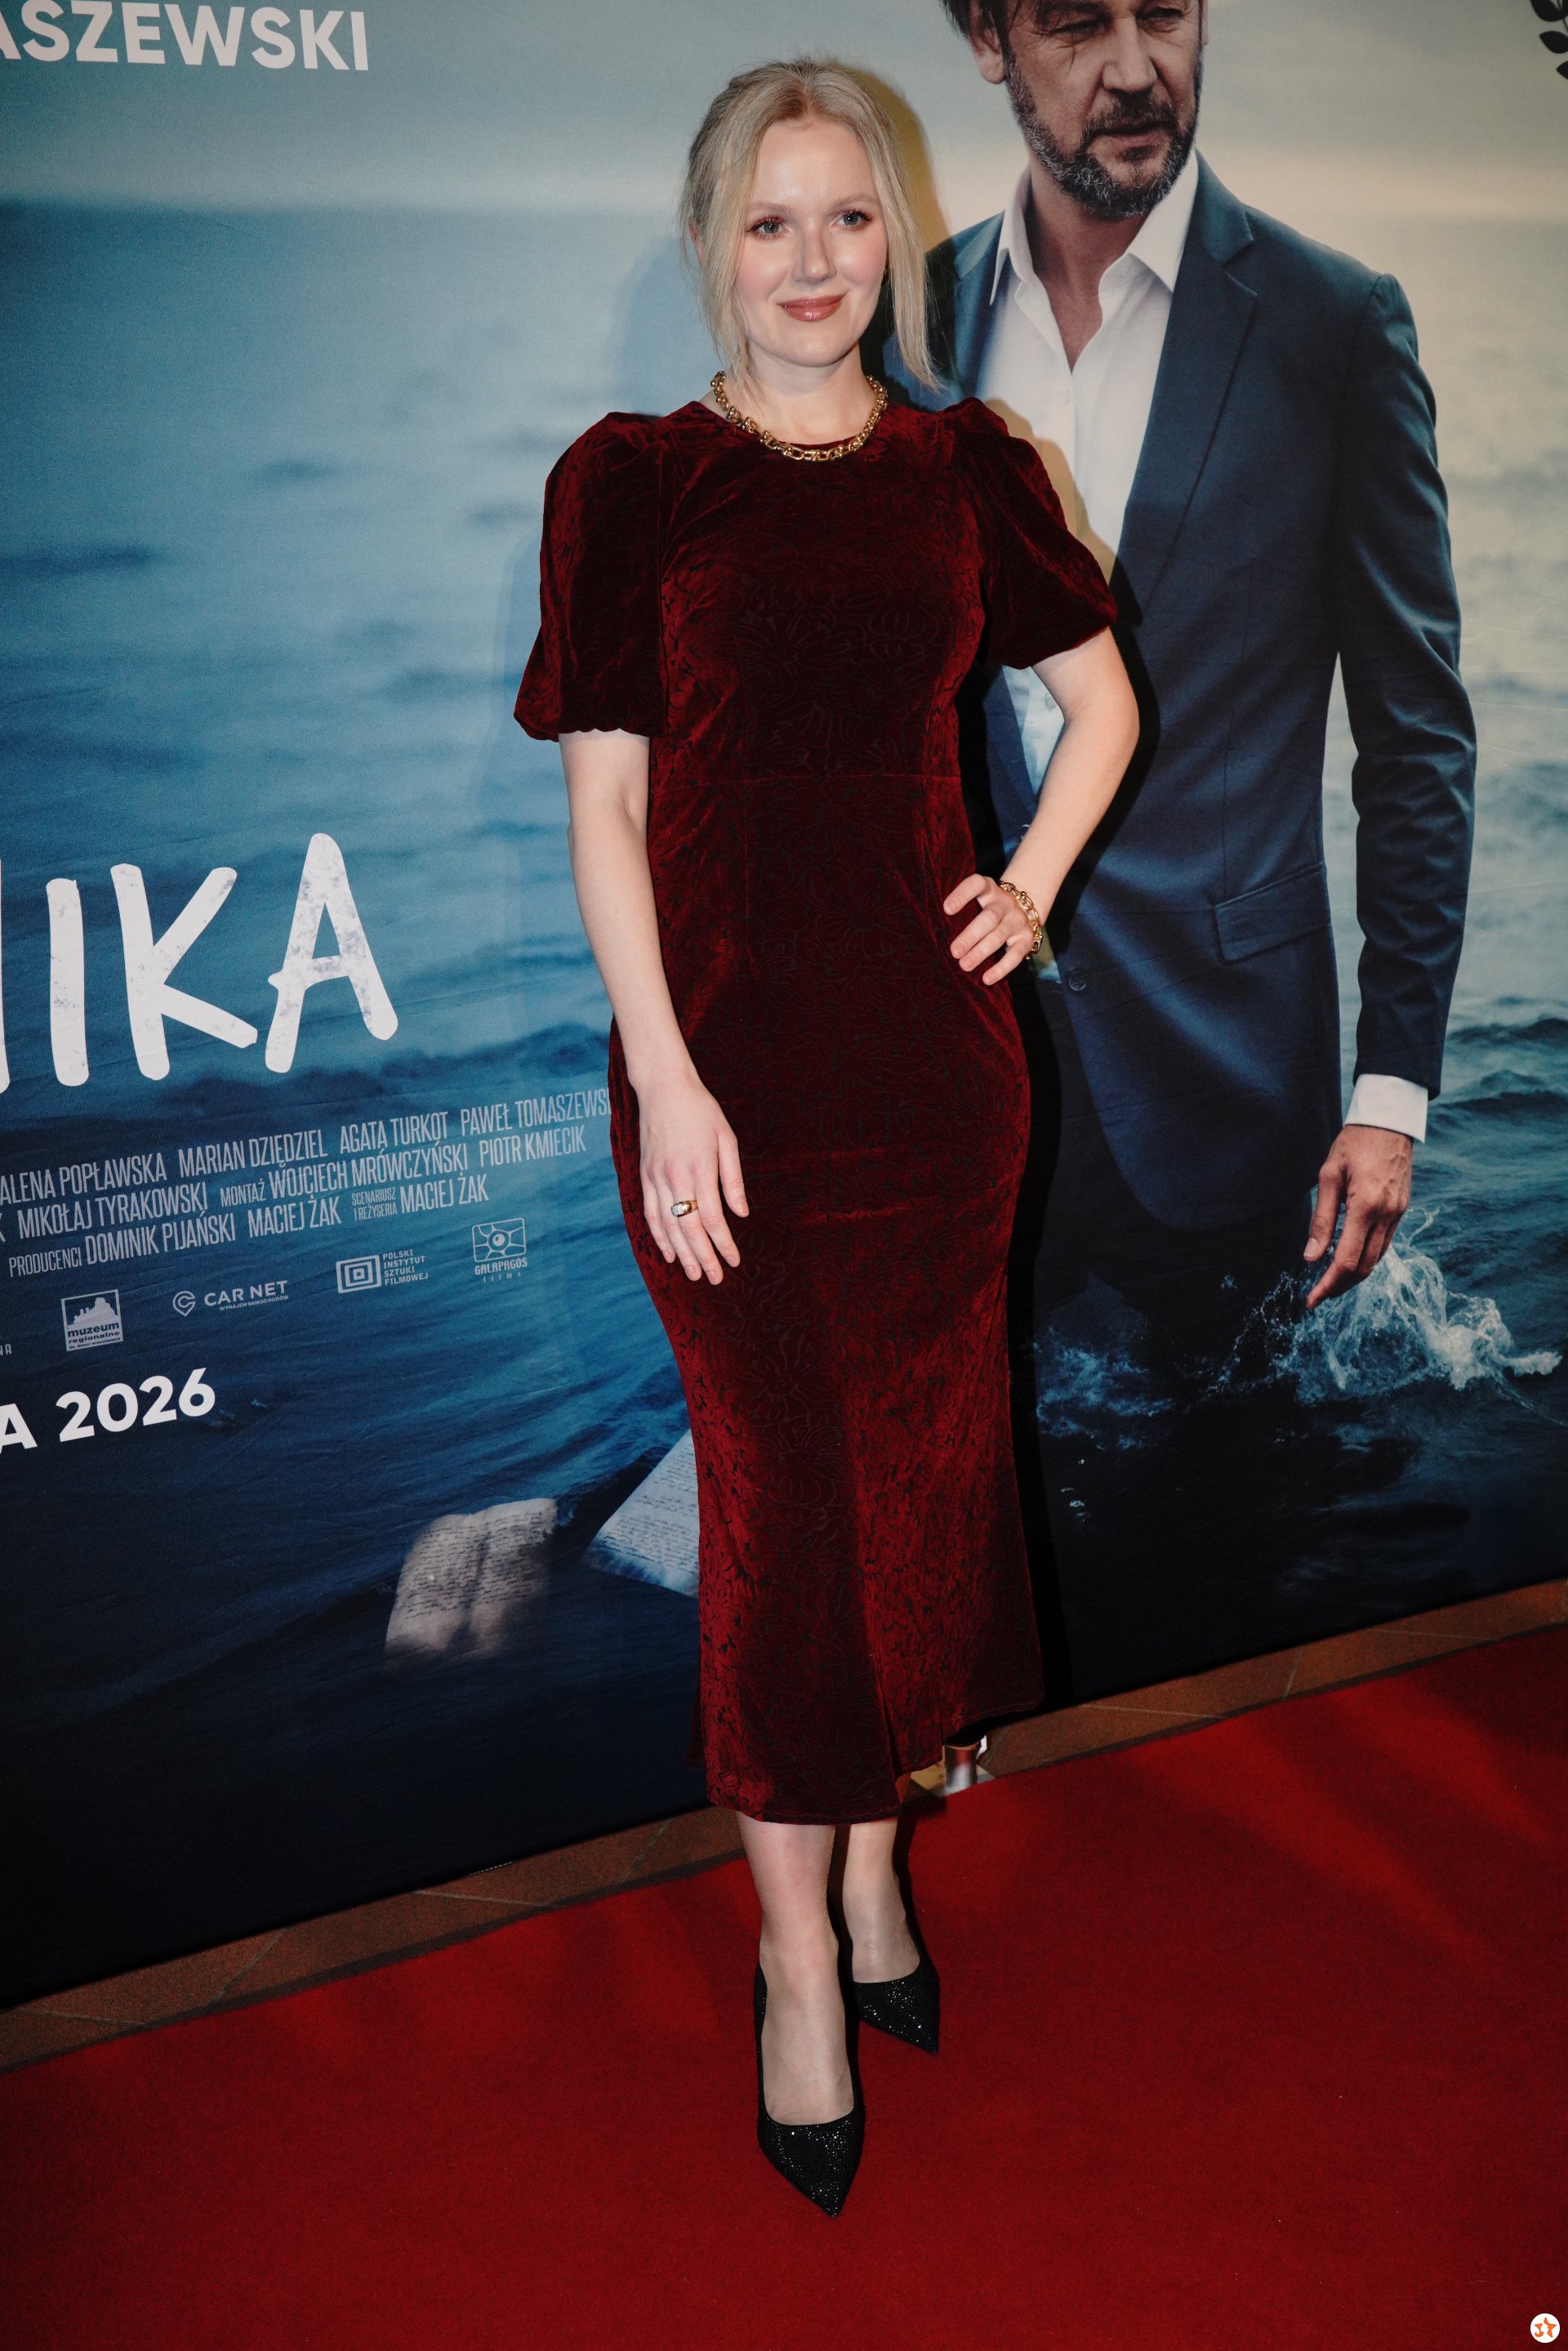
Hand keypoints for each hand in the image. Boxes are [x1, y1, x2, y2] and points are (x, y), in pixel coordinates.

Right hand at [637, 1068, 747, 1283]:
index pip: (712, 1218)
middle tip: (715, 1278)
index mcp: (700, 1168)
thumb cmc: (701, 1111)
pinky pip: (650, 1213)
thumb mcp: (726, 1139)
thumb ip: (733, 1179)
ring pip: (668, 1226)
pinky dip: (658, 1236)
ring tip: (694, 1274)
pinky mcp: (644, 1176)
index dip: (723, 1243)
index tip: (734, 1261)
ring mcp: (656, 1178)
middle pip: (689, 1228)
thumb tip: (741, 1214)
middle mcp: (675, 1177)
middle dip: (704, 1257)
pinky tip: (668, 1253)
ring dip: (682, 1254)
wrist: (663, 1088)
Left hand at [943, 872, 1039, 985]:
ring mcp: (1017, 921)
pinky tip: (987, 978)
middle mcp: (1005, 903)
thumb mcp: (980, 900)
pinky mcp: (1026, 939)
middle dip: (970, 935)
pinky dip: (1001, 968)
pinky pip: (1014, 955)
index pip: (977, 884)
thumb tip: (936, 933)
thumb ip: (964, 910)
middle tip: (954, 951)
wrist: (1026, 909)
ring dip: (981, 952)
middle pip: (988, 918)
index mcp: (989, 891)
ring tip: (965, 965)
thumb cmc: (990, 909)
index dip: (963, 894)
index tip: (947, 909)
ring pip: (999, 936)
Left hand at [1303, 1123, 1412, 1308]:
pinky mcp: (1402, 1210)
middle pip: (1363, 1267)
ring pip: (1376, 1259)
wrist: (1390, 1121)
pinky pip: (1384, 1244)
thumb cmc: (1353, 1143)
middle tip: (1317, 1296)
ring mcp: (1398, 1213)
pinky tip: (1349, 1259)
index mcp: (1366, 1206)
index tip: (1311, 1300)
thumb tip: (1311, 1257)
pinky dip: (1366, 1258)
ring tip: (1330, 1283)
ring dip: (1353, 1276)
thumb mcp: (1329, 1176)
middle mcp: (1387, 1215)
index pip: (1346, 1260)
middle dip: (1339, 1287)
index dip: (1327, 1285)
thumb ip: (1321, 1220)